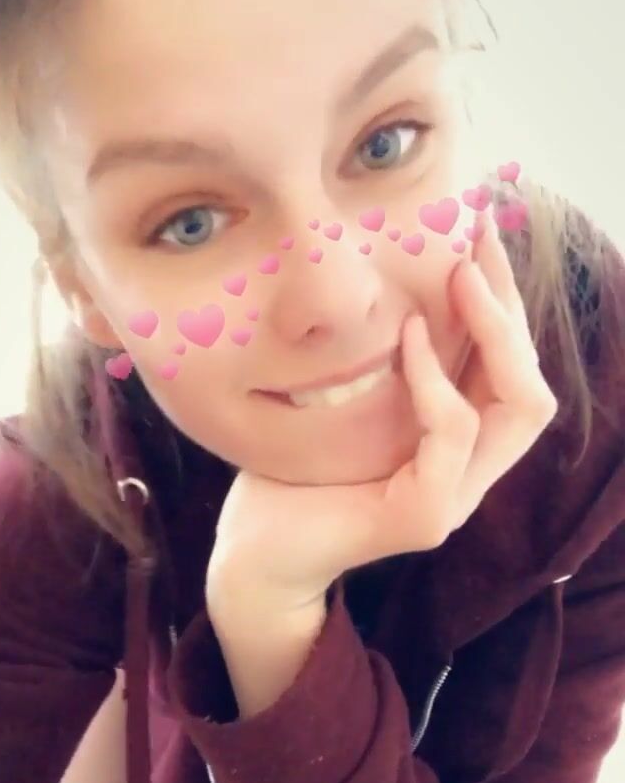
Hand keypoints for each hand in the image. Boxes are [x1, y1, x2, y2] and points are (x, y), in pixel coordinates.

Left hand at [207, 207, 557, 609]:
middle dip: (511, 308)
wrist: (251, 550)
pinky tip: (406, 337)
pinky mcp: (422, 517)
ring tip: (457, 276)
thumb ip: (381, 359)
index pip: (512, 370)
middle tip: (476, 245)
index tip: (478, 232)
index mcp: (457, 446)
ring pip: (518, 409)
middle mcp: (468, 473)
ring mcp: (453, 499)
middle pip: (531, 386)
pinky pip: (454, 436)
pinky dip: (436, 382)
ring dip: (492, 334)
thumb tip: (389, 270)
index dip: (506, 302)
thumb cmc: (291, 473)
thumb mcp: (344, 401)